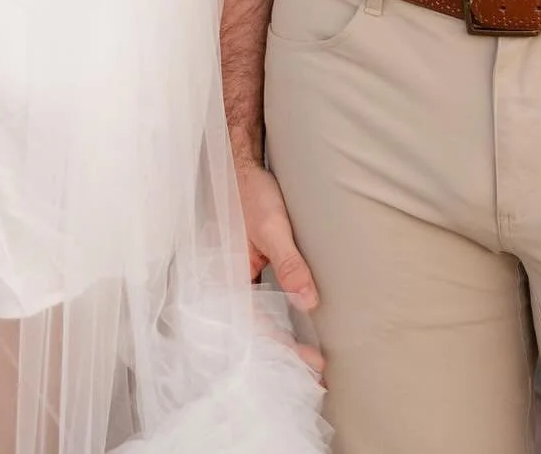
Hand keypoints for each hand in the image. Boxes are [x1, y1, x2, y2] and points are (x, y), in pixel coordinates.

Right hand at [235, 157, 322, 376]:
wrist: (240, 166)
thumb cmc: (251, 193)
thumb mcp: (272, 227)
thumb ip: (288, 264)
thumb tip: (308, 303)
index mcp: (226, 278)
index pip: (254, 326)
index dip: (282, 347)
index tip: (311, 361)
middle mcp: (227, 283)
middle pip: (253, 330)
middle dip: (281, 354)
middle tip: (314, 374)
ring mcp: (237, 278)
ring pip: (257, 319)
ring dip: (280, 340)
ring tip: (307, 361)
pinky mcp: (248, 271)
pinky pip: (260, 303)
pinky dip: (277, 320)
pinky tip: (294, 329)